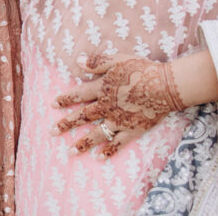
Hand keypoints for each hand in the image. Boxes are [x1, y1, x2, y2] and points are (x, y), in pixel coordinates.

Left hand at [52, 53, 184, 158]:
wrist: (165, 86)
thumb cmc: (142, 69)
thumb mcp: (117, 60)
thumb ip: (97, 62)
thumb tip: (78, 60)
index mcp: (102, 89)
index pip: (78, 95)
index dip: (65, 99)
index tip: (52, 105)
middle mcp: (107, 106)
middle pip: (83, 117)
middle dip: (66, 124)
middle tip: (52, 131)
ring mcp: (119, 120)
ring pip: (97, 134)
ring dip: (82, 143)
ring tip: (70, 151)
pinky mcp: (132, 130)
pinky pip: (118, 143)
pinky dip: (108, 151)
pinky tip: (99, 157)